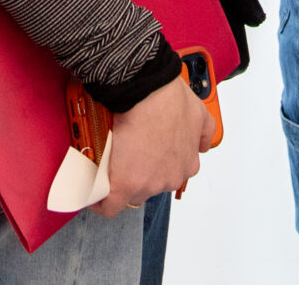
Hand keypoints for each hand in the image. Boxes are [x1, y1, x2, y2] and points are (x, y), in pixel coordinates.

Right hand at [94, 73, 206, 216]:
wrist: (147, 93)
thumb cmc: (169, 99)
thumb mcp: (199, 114)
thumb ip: (203, 133)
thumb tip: (202, 145)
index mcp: (187, 164)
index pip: (170, 175)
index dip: (156, 167)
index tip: (145, 159)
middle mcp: (171, 178)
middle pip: (151, 185)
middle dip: (140, 174)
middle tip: (126, 156)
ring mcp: (148, 185)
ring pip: (131, 194)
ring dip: (121, 183)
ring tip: (108, 166)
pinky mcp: (125, 187)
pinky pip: (110, 206)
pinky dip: (101, 203)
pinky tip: (95, 195)